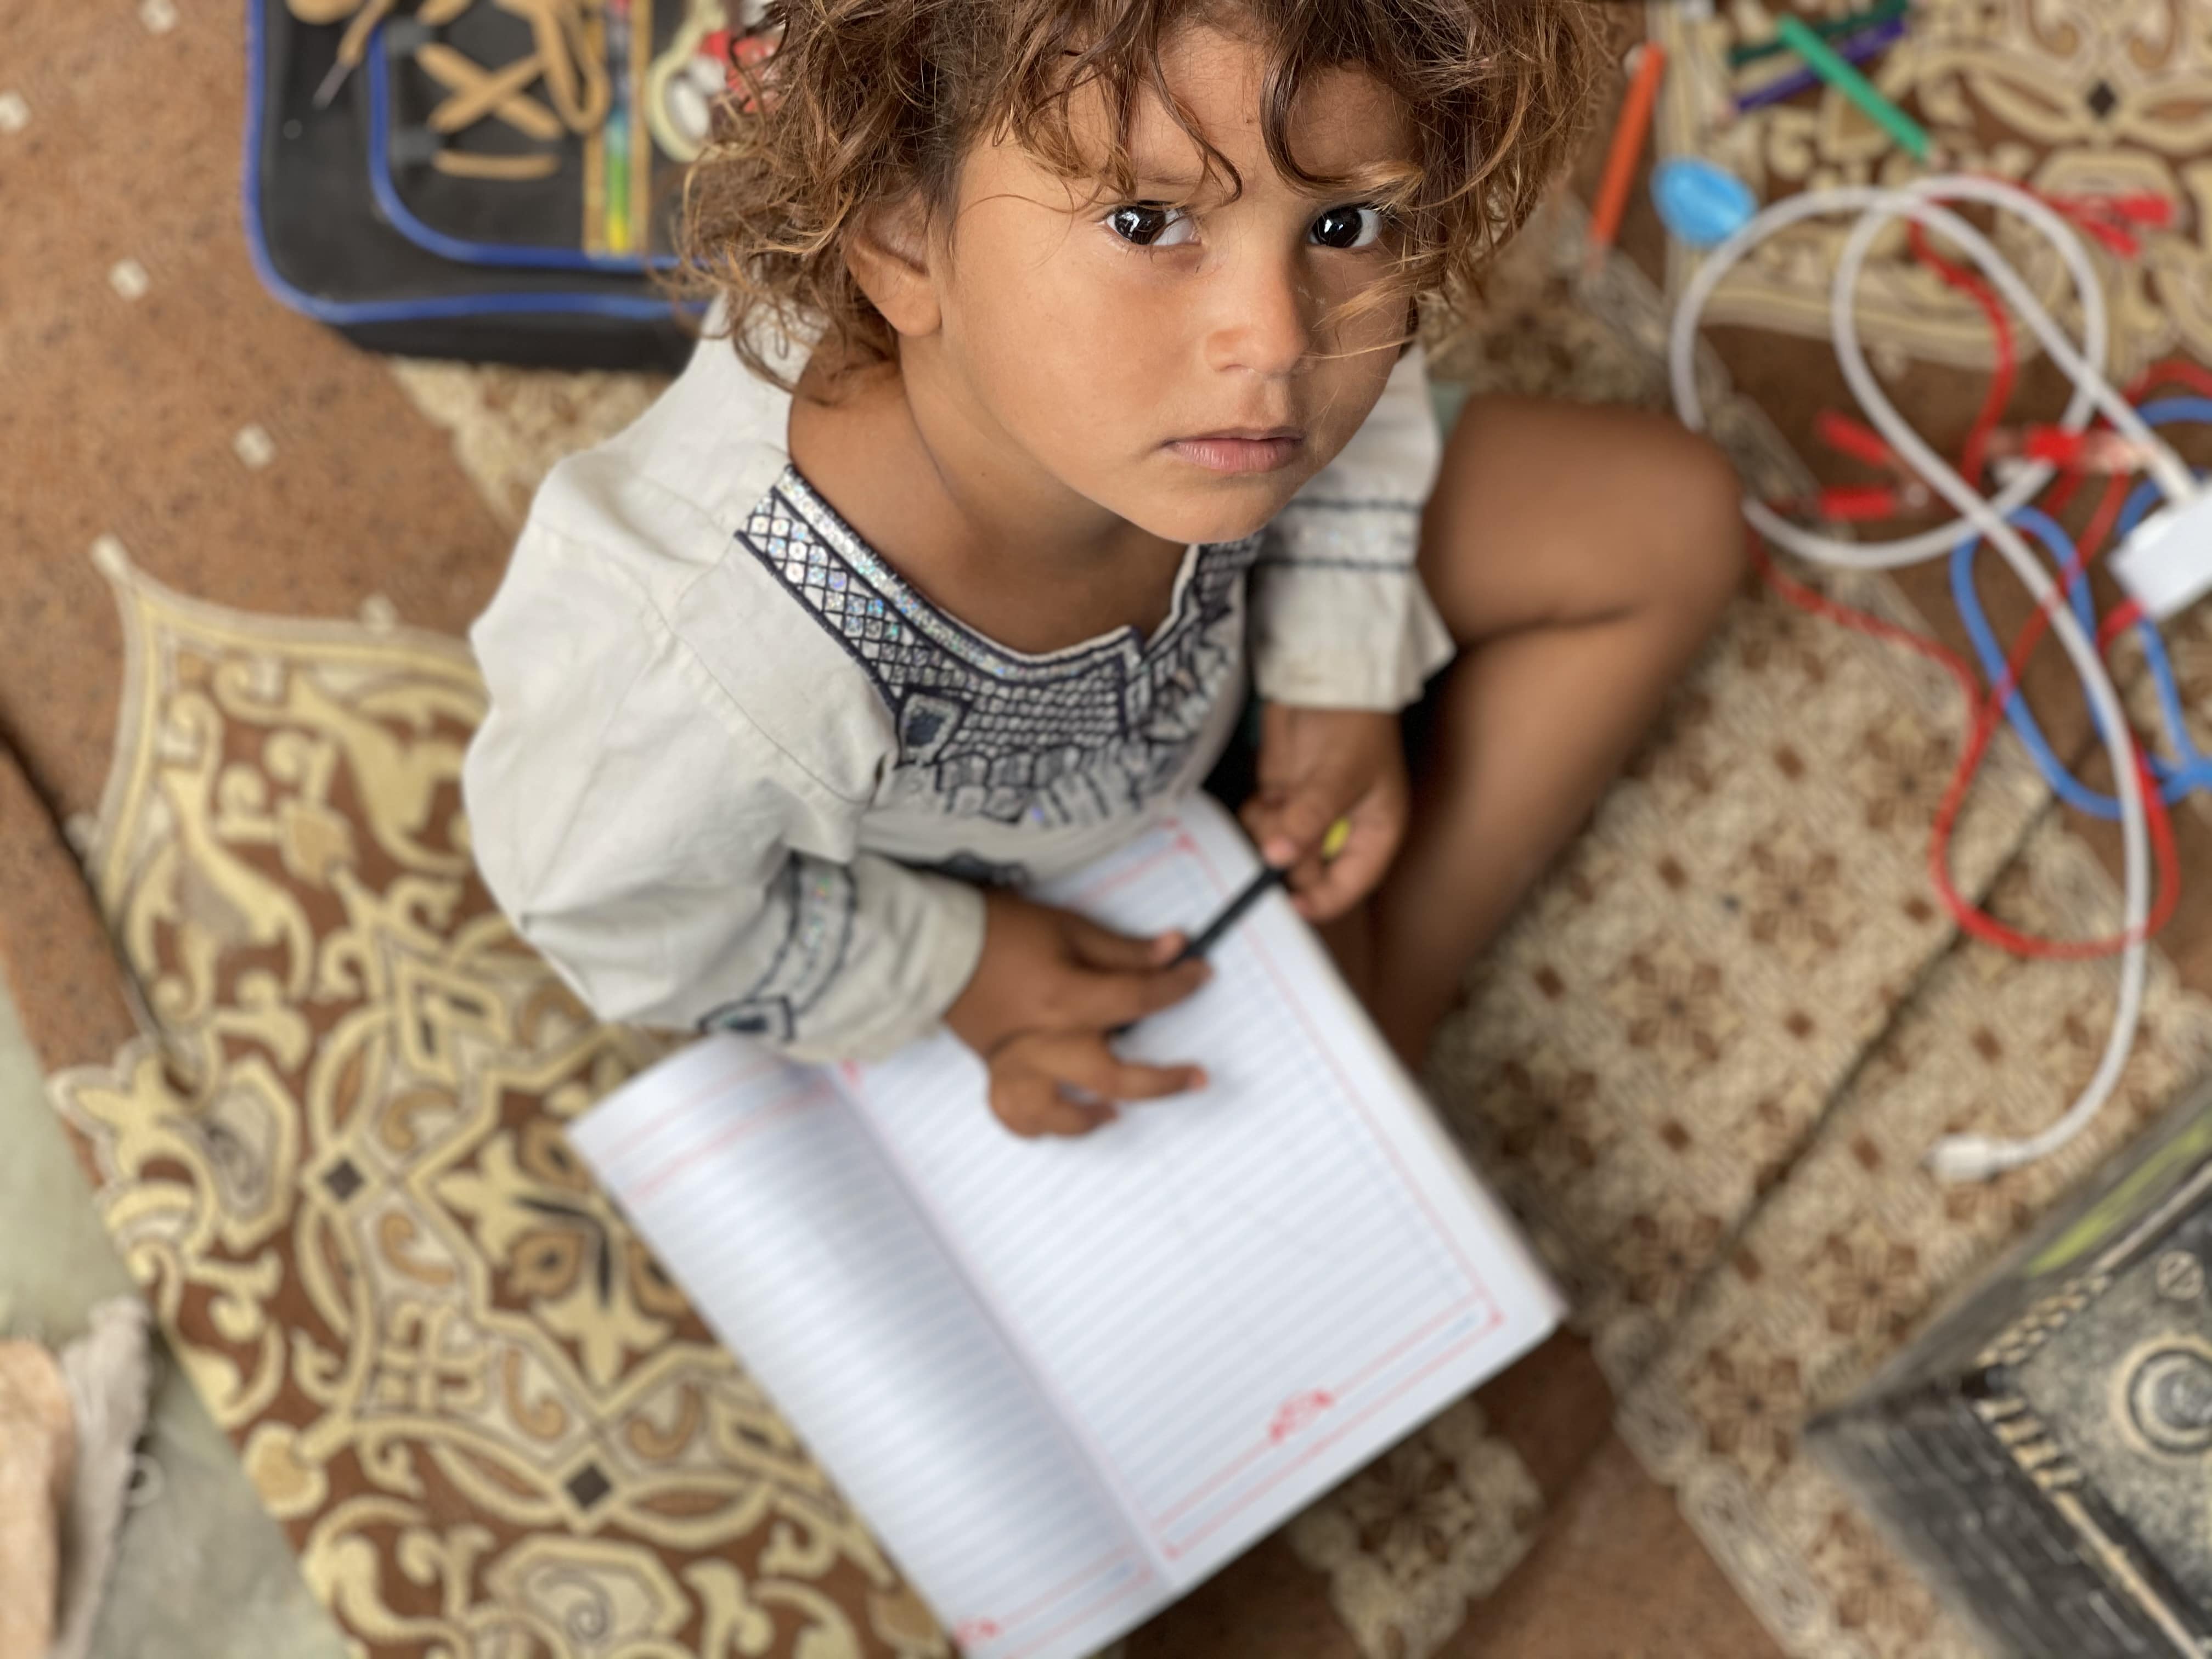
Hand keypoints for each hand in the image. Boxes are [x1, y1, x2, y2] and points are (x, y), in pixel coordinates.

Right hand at [945, 888, 1211, 1136]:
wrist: (937, 946)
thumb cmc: (1001, 932)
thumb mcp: (1068, 928)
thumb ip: (1122, 950)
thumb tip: (1174, 950)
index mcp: (1066, 1000)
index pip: (1139, 1000)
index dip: (1178, 988)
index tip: (1199, 976)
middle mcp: (1046, 1044)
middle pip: (1116, 1079)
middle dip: (1164, 1082)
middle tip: (1197, 1077)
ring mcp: (1019, 1066)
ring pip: (1060, 1116)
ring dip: (1092, 1121)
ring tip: (1115, 1113)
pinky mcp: (997, 1073)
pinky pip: (1017, 1118)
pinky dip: (1039, 1127)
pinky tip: (1062, 1117)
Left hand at [1239, 703, 1408, 921]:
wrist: (1329, 676)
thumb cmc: (1353, 722)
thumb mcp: (1339, 773)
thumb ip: (1310, 819)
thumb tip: (1278, 859)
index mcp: (1375, 834)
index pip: (1348, 886)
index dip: (1320, 901)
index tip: (1287, 904)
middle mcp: (1343, 832)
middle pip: (1307, 874)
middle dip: (1284, 862)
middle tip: (1272, 837)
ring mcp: (1309, 816)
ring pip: (1278, 852)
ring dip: (1267, 836)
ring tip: (1273, 806)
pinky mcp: (1283, 798)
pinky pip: (1261, 828)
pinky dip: (1255, 818)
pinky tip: (1264, 797)